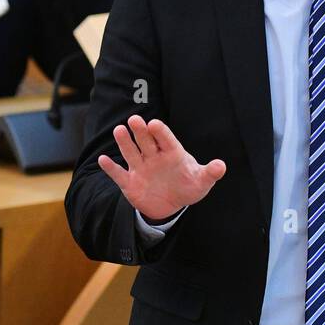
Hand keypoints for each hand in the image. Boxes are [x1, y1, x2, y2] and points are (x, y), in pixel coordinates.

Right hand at [97, 115, 225, 221]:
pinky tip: (103, 160)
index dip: (161, 132)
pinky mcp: (129, 182)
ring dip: (125, 142)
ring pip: (131, 153)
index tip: (155, 123)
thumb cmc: (188, 186)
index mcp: (172, 153)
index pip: (166, 140)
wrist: (171, 204)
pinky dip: (111, 168)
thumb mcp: (201, 181)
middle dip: (140, 131)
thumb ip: (210, 173)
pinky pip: (119, 174)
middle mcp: (154, 157)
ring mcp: (141, 168)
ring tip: (119, 130)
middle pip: (146, 141)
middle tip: (135, 120)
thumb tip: (221, 166)